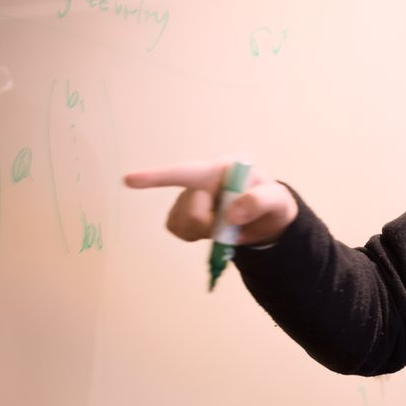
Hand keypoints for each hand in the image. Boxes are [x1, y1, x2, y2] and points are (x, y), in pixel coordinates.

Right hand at [123, 160, 297, 246]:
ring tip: (225, 223)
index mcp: (218, 170)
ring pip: (184, 225)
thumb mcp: (277, 200)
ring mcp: (189, 198)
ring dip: (205, 231)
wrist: (266, 217)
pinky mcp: (183, 215)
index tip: (128, 180)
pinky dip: (194, 236)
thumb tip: (232, 214)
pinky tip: (211, 228)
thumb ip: (260, 202)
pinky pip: (178, 231)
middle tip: (235, 221)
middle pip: (192, 212)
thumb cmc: (270, 201)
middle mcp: (199, 181)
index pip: (184, 173)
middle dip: (214, 224)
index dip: (156, 177)